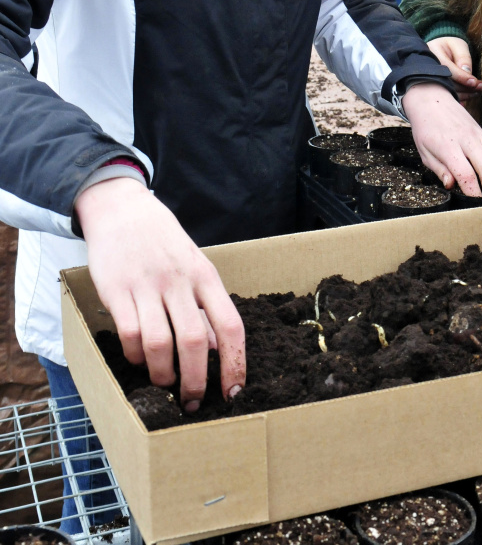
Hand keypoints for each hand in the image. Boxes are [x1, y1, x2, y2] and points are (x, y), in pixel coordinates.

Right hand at [75, 177, 245, 410]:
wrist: (122, 209)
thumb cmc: (164, 242)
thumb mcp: (194, 265)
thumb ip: (204, 304)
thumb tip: (214, 350)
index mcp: (206, 276)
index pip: (231, 325)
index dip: (235, 363)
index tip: (234, 392)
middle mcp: (179, 281)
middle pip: (194, 341)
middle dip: (195, 381)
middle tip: (193, 402)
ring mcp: (147, 285)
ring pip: (159, 344)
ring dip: (163, 373)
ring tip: (164, 383)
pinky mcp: (116, 290)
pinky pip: (129, 334)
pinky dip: (135, 356)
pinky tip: (138, 359)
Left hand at [401, 82, 481, 197]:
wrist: (431, 100)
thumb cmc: (425, 129)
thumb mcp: (425, 153)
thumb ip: (440, 170)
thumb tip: (452, 186)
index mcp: (447, 147)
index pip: (466, 174)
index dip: (473, 193)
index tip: (475, 207)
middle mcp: (465, 140)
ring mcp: (477, 134)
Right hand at [427, 37, 481, 103]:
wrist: (439, 51)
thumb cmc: (450, 46)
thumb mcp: (458, 45)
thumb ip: (463, 57)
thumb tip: (467, 72)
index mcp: (431, 53)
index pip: (447, 69)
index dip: (462, 77)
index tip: (475, 82)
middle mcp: (426, 68)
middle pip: (446, 82)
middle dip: (464, 88)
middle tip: (479, 88)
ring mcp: (426, 79)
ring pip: (446, 91)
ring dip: (463, 94)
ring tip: (477, 91)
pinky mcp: (431, 87)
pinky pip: (444, 96)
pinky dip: (458, 97)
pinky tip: (468, 96)